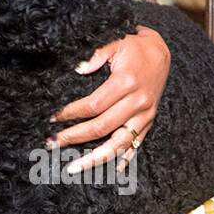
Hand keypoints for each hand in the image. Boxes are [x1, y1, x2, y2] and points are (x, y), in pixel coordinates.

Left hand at [47, 26, 170, 174]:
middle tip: (52, 143)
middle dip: (74, 137)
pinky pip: (136, 145)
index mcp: (126, 83)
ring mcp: (145, 115)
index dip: (71, 113)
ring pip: (119, 144)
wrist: (161, 52)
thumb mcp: (115, 42)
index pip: (93, 105)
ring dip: (95, 157)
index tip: (52, 118)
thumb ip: (96, 54)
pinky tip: (112, 171)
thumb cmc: (134, 46)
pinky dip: (124, 159)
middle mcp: (137, 102)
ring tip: (74, 167)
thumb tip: (78, 68)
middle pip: (102, 127)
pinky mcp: (149, 121)